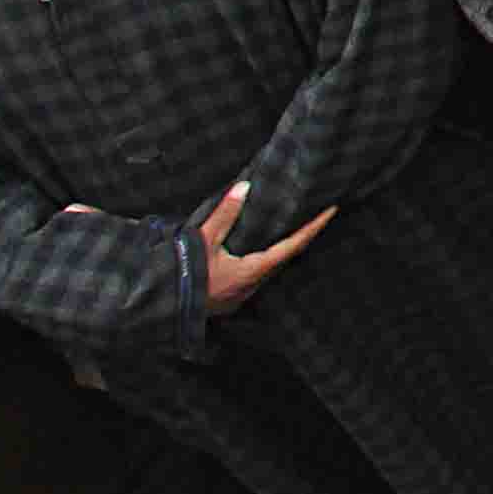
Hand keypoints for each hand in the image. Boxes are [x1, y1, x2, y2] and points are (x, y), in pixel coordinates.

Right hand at [192, 179, 335, 312]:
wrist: (161, 307)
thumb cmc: (182, 276)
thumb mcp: (203, 242)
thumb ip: (224, 214)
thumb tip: (244, 186)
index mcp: (253, 271)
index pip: (293, 246)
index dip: (313, 228)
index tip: (331, 210)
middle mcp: (253, 285)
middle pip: (287, 257)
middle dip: (303, 237)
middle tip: (317, 214)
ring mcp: (242, 295)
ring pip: (272, 268)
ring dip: (284, 249)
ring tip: (296, 228)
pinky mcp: (230, 298)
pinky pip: (257, 276)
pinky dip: (265, 260)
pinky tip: (262, 250)